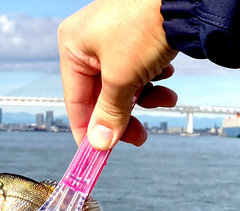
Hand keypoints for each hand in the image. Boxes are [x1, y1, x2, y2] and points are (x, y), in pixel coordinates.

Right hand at [58, 0, 178, 148]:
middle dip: (124, 116)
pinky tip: (167, 74)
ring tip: (166, 100)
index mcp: (73, 47)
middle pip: (101, 96)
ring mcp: (113, 39)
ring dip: (145, 99)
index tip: (96, 154)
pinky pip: (137, 71)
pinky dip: (152, 80)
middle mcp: (89, 42)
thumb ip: (109, 114)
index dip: (86, 130)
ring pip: (123, 86)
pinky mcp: (135, 38)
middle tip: (138, 138)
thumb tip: (99, 145)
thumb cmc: (146, 25)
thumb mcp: (122, 78)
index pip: (75, 101)